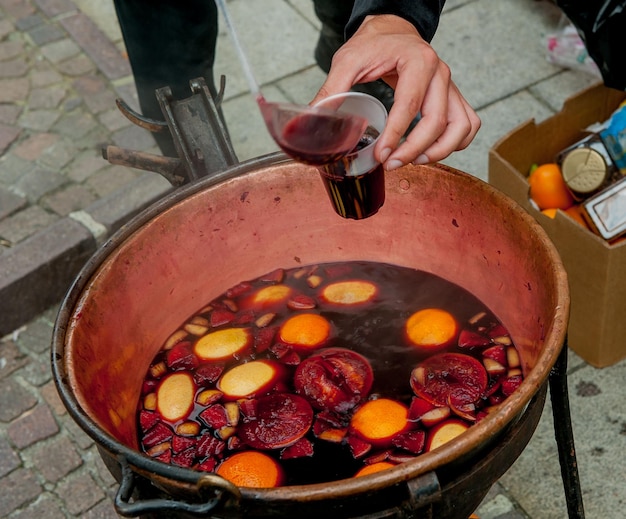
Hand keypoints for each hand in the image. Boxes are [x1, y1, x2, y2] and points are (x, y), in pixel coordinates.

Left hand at [311, 15, 479, 170]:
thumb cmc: (373, 44)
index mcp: (417, 62)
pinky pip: (468, 124)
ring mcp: (451, 86)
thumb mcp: (347, 60)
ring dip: (440, 150)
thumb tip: (314, 120)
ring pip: (461, 126)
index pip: (409, 105)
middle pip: (437, 121)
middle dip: (413, 149)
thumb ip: (331, 90)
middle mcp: (440, 74)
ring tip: (415, 161)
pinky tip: (432, 152)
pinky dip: (456, 143)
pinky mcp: (453, 96)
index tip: (381, 155)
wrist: (393, 31)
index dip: (395, 135)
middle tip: (390, 163)